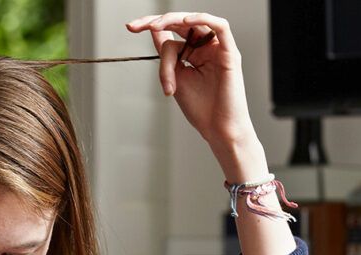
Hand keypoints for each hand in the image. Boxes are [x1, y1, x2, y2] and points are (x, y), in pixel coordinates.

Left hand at [126, 13, 259, 155]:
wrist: (217, 129)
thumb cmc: (199, 108)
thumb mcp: (175, 77)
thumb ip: (167, 55)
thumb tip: (154, 31)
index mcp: (192, 53)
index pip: (171, 32)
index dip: (150, 25)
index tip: (130, 27)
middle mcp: (206, 48)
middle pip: (181, 23)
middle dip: (157, 21)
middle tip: (137, 26)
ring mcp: (218, 49)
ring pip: (194, 25)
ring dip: (173, 21)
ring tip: (155, 26)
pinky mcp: (230, 53)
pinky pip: (221, 27)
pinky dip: (203, 19)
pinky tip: (186, 20)